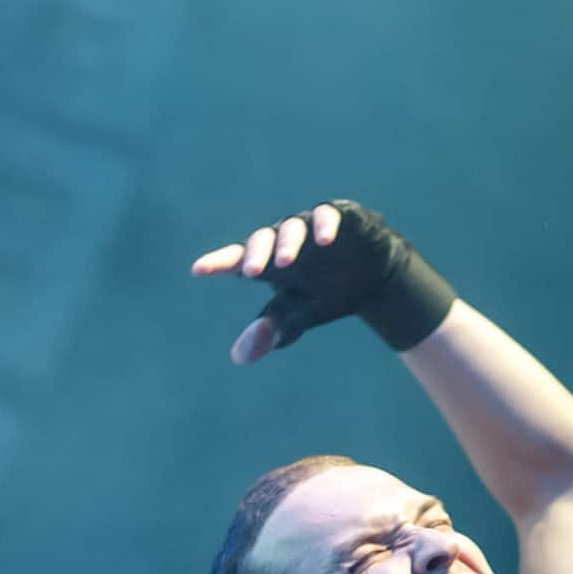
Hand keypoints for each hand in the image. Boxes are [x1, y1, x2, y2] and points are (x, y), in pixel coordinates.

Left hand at [190, 198, 455, 362]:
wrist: (373, 281)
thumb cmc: (325, 295)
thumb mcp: (297, 319)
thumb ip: (270, 334)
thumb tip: (238, 358)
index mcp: (270, 264)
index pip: (238, 260)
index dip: (219, 263)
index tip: (199, 270)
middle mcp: (285, 240)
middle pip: (263, 239)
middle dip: (256, 253)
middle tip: (251, 272)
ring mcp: (311, 227)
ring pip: (292, 226)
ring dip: (287, 242)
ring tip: (285, 262)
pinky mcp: (339, 217)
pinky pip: (328, 215)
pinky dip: (324, 225)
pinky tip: (325, 241)